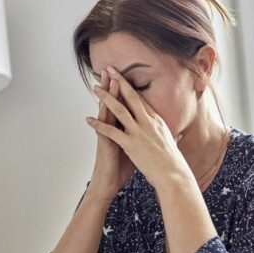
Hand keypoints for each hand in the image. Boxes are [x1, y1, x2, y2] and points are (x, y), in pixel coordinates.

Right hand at [85, 69, 135, 201]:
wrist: (108, 183)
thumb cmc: (121, 168)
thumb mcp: (134, 149)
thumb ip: (140, 138)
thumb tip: (154, 133)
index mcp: (123, 128)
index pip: (125, 105)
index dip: (126, 90)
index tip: (128, 76)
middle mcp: (114, 128)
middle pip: (114, 102)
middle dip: (114, 86)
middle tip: (111, 69)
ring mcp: (107, 135)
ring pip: (106, 112)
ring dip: (107, 96)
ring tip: (106, 81)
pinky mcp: (104, 144)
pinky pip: (102, 129)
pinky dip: (100, 120)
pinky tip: (99, 109)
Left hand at [86, 66, 191, 191]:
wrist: (174, 175)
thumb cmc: (173, 162)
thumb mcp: (171, 142)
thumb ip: (168, 135)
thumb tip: (174, 133)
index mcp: (157, 121)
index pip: (142, 99)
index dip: (131, 87)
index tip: (123, 77)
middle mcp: (148, 123)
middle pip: (132, 97)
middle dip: (119, 81)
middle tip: (109, 69)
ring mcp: (139, 132)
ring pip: (119, 110)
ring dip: (106, 97)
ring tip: (95, 88)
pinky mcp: (131, 144)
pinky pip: (111, 132)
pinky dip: (99, 125)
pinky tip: (89, 119)